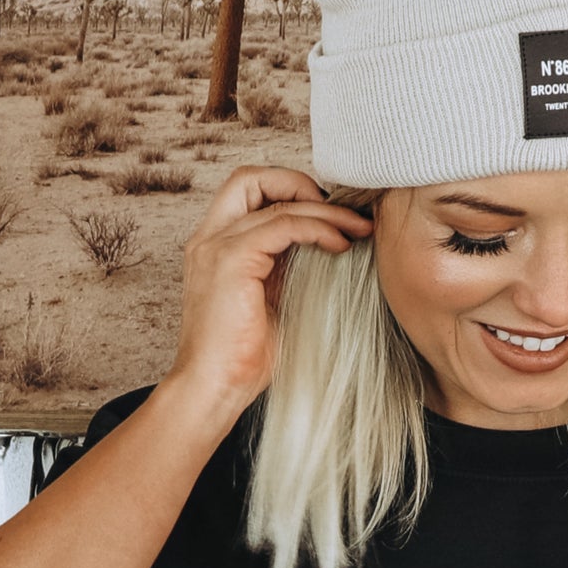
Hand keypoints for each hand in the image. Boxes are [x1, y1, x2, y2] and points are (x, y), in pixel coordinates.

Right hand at [163, 165, 373, 421]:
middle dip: (303, 185)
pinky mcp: (232, 261)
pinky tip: (340, 244)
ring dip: (325, 210)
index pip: (250, 192)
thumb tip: (328, 246)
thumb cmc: (243, 360)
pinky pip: (283, 224)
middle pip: (253, 178)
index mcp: (215, 247)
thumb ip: (287, 267)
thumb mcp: (272, 301)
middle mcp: (210, 239)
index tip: (329, 217)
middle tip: (342, 214)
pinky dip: (318, 228)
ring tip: (357, 230)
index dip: (291, 193)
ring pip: (276, 200)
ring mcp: (217, 246)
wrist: (214, 389)